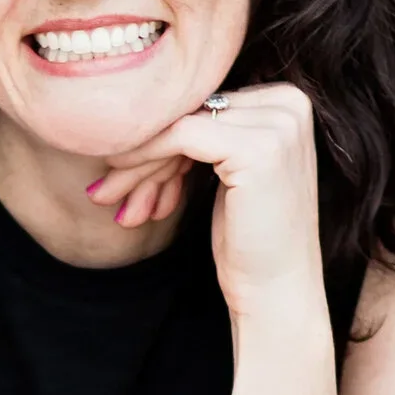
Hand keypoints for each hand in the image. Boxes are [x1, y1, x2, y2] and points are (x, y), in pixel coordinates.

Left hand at [85, 81, 322, 317]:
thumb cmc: (251, 240)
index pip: (207, 105)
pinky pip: (181, 137)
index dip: (160, 137)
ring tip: (105, 194)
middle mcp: (291, 103)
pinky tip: (118, 185)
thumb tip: (142, 106)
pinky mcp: (257, 148)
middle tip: (104, 186)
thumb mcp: (232, 172)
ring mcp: (278, 124)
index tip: (119, 168)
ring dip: (138, 162)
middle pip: (194, 113)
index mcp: (289, 102)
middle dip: (145, 152)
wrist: (278, 292)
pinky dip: (145, 158)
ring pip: (182, 124)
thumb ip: (209, 133)